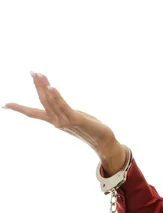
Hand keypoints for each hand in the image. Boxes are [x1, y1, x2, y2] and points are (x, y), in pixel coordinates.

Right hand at [3, 72, 126, 173]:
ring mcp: (65, 121)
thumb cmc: (90, 127)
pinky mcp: (76, 119)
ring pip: (51, 102)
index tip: (5, 105)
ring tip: (40, 74)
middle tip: (33, 71)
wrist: (103, 140)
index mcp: (55, 120)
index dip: (20, 108)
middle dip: (37, 85)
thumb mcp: (73, 116)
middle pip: (43, 101)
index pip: (33, 113)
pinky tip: (52, 87)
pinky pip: (63, 106)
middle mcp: (57, 121)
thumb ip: (64, 110)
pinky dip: (57, 96)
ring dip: (45, 86)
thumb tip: (59, 103)